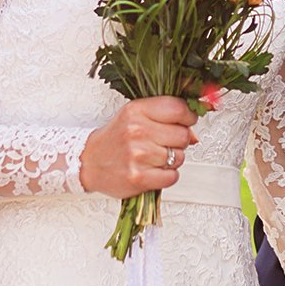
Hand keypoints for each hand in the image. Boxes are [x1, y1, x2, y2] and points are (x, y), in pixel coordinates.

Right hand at [78, 97, 197, 197]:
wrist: (89, 162)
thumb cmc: (115, 138)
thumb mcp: (136, 117)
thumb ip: (165, 117)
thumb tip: (195, 133)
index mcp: (136, 110)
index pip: (178, 108)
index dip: (188, 116)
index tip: (186, 121)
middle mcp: (136, 131)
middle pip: (183, 135)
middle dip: (179, 141)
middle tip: (163, 143)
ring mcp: (137, 155)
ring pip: (179, 157)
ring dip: (172, 160)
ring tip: (154, 157)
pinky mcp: (138, 177)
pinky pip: (172, 176)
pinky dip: (167, 176)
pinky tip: (153, 170)